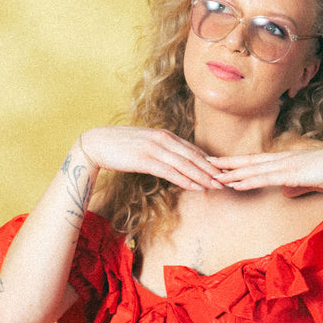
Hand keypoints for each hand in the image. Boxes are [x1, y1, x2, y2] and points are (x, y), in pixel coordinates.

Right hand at [80, 127, 223, 190]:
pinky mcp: (145, 159)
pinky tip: (196, 187)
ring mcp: (154, 148)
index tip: (222, 172)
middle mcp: (163, 139)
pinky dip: (185, 180)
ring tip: (216, 186)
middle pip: (193, 156)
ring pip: (185, 165)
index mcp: (165, 134)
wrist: (95, 144)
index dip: (209, 161)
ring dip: (203, 177)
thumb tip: (175, 161)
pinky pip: (170, 172)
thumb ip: (162, 150)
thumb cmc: (120, 146)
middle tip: (226, 181)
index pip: (193, 149)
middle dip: (211, 170)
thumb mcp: (145, 144)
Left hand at [209, 144, 322, 195]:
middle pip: (248, 162)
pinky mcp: (290, 174)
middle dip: (226, 164)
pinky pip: (264, 178)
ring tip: (213, 176)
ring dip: (232, 173)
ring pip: (252, 170)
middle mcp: (281, 159)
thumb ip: (295, 186)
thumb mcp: (309, 181)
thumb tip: (284, 192)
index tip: (220, 163)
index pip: (255, 161)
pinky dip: (247, 181)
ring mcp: (285, 165)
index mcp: (285, 160)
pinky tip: (235, 184)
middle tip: (205, 164)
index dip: (237, 162)